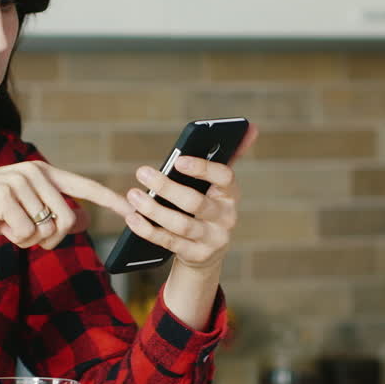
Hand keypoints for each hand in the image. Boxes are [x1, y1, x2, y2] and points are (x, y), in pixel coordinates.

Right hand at [0, 161, 133, 266]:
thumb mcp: (25, 215)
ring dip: (29, 240)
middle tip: (24, 235)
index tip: (133, 208)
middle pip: (67, 219)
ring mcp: (20, 180)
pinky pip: (27, 233)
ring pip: (48, 228)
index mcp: (43, 172)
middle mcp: (35, 171)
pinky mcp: (5, 195)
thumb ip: (55, 214)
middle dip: (49, 238)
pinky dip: (13, 238)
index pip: (85, 186)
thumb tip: (86, 218)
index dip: (110, 199)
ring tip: (9, 227)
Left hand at [124, 125, 257, 272]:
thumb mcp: (214, 185)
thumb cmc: (204, 207)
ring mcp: (213, 239)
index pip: (224, 177)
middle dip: (167, 187)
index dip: (203, 168)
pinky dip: (149, 230)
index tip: (178, 159)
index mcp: (230, 193)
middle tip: (142, 172)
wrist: (205, 252)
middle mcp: (226, 217)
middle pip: (196, 203)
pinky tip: (133, 218)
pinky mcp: (197, 256)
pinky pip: (170, 242)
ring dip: (154, 209)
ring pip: (182, 225)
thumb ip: (223, 157)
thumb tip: (251, 127)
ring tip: (134, 194)